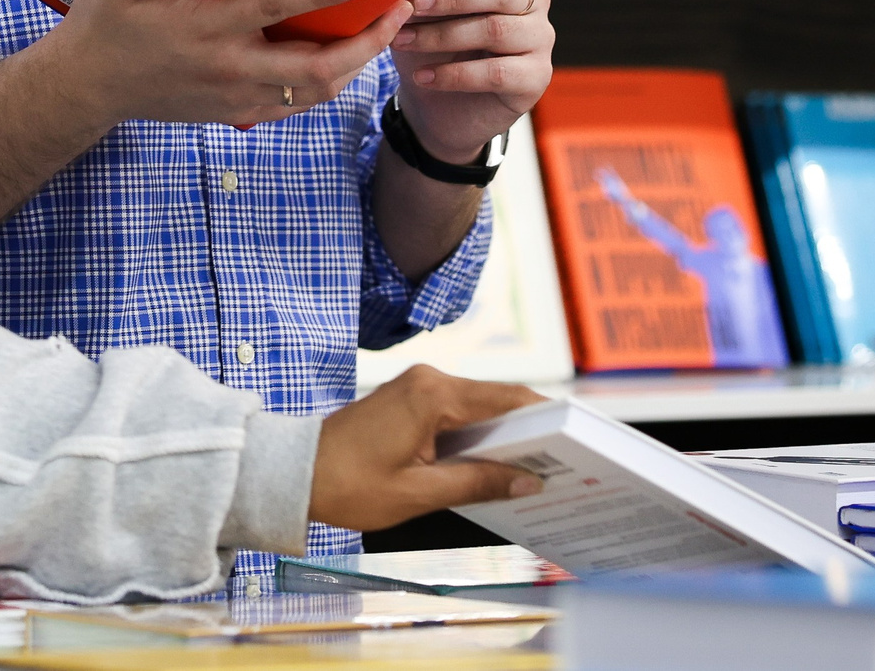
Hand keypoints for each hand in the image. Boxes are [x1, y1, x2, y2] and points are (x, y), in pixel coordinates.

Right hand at [42, 0, 414, 131]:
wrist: (87, 89)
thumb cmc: (103, 28)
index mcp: (204, 27)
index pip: (273, 9)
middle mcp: (229, 66)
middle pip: (316, 66)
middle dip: (367, 41)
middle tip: (400, 12)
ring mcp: (236, 96)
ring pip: (315, 91)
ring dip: (357, 64)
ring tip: (385, 33)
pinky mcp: (235, 112)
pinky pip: (296, 105)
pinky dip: (328, 86)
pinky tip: (345, 62)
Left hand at [309, 366, 548, 531]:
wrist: (296, 474)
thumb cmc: (349, 485)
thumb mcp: (421, 493)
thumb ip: (479, 482)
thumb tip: (528, 481)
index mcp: (433, 395)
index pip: (507, 399)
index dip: (546, 417)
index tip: (578, 436)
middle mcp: (429, 380)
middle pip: (497, 400)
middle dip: (531, 430)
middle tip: (566, 459)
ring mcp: (418, 387)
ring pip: (479, 407)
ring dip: (505, 434)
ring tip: (538, 467)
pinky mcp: (410, 400)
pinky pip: (458, 412)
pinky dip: (479, 435)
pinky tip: (495, 464)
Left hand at [390, 0, 554, 162]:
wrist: (437, 107)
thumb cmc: (432, 45)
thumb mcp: (425, 10)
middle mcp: (533, 3)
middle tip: (414, 4)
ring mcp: (539, 40)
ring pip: (495, 30)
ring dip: (442, 35)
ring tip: (403, 40)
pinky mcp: (535, 78)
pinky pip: (495, 72)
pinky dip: (453, 74)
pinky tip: (423, 76)